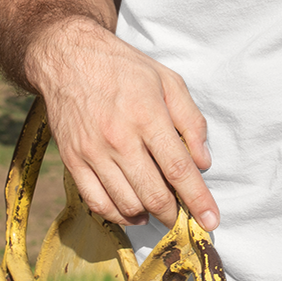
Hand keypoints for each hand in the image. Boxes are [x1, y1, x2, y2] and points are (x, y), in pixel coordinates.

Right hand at [28, 15, 217, 231]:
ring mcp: (93, 152)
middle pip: (154, 193)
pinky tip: (132, 211)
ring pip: (127, 203)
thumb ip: (190, 120)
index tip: (211, 221)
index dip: (198, 199)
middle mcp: (120, 138)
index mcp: (148, 115)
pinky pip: (97, 202)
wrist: (70, 59)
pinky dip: (118, 215)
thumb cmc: (124, 68)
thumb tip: (203, 162)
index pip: (178, 168)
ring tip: (159, 210)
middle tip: (183, 216)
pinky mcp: (73, 161)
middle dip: (174, 213)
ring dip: (148, 215)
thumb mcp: (168, 80)